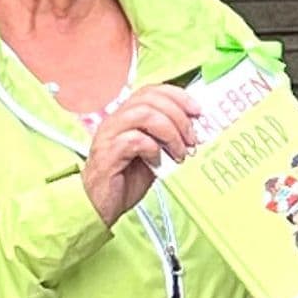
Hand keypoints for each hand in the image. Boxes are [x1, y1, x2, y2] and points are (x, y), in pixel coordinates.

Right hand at [80, 85, 200, 226]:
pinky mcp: (107, 153)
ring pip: (143, 114)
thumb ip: (167, 138)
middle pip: (150, 99)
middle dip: (179, 116)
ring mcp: (109, 135)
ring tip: (179, 152)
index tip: (197, 110)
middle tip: (192, 138)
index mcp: (126, 116)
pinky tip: (157, 162)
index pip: (151, 90)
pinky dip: (153, 149)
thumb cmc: (124, 180)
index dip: (178, 96)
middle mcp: (115, 120)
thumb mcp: (154, 154)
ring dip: (170, 132)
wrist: (100, 206)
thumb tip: (194, 129)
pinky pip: (134, 139)